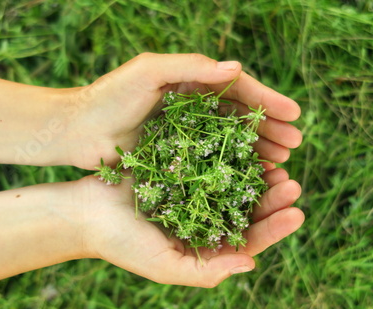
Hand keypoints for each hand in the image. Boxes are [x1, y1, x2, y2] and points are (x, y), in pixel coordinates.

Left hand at [63, 53, 301, 169]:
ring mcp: (188, 132)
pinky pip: (214, 159)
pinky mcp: (178, 155)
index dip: (268, 100)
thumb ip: (190, 67)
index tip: (295, 114)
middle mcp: (194, 105)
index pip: (238, 89)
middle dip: (270, 128)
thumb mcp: (148, 72)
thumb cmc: (108, 97)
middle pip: (242, 115)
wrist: (77, 130)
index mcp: (191, 81)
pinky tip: (252, 177)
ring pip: (232, 139)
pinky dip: (235, 166)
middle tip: (295, 145)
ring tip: (282, 162)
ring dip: (259, 149)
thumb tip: (237, 69)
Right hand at [76, 169, 302, 287]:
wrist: (85, 211)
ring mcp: (195, 194)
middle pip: (248, 211)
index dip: (275, 228)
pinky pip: (213, 162)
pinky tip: (245, 144)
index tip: (297, 212)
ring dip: (257, 174)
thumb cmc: (121, 243)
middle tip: (292, 182)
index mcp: (205, 247)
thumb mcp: (164, 266)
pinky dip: (231, 155)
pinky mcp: (183, 170)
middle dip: (272, 199)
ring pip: (235, 184)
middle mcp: (205, 221)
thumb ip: (207, 271)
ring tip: (276, 162)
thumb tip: (252, 265)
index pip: (249, 241)